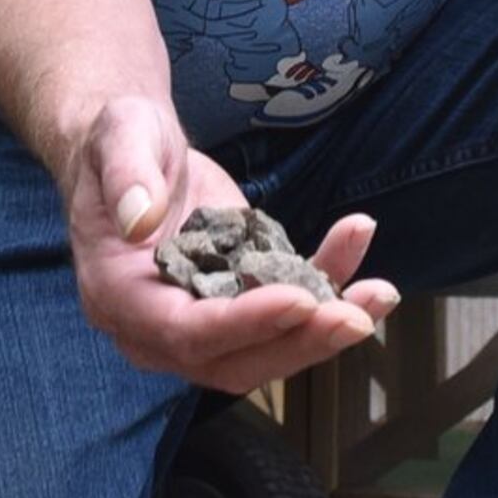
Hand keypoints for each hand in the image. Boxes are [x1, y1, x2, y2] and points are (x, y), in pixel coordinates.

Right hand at [63, 96, 394, 393]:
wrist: (136, 147)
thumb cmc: (120, 141)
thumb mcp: (118, 138)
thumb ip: (126, 176)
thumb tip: (140, 219)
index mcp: (119, 297)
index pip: (184, 331)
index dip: (243, 323)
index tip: (298, 300)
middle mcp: (160, 325)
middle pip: (234, 359)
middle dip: (299, 342)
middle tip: (354, 318)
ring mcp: (204, 316)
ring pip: (270, 346)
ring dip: (327, 326)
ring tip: (378, 293)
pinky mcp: (240, 296)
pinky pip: (290, 306)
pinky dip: (329, 281)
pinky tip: (357, 241)